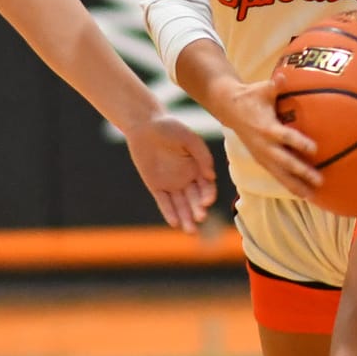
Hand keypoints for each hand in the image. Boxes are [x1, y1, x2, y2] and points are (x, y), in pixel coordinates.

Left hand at [124, 115, 218, 233]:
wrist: (145, 125)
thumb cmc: (170, 128)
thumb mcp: (189, 138)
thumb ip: (202, 156)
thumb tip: (211, 176)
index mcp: (198, 168)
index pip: (207, 187)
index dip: (208, 195)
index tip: (206, 201)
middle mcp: (187, 178)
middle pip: (195, 199)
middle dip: (198, 209)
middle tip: (200, 218)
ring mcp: (171, 183)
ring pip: (181, 205)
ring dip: (186, 217)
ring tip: (190, 230)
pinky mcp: (156, 186)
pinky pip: (164, 202)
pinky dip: (169, 212)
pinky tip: (174, 222)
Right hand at [225, 76, 321, 201]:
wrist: (229, 108)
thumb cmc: (251, 96)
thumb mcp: (261, 88)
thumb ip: (275, 85)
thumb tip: (284, 76)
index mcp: (266, 127)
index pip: (284, 137)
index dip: (299, 143)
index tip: (315, 149)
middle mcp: (264, 145)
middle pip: (284, 162)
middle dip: (301, 172)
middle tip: (319, 180)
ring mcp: (262, 155)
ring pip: (280, 174)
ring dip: (296, 185)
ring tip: (312, 196)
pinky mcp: (261, 160)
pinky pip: (276, 176)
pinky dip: (289, 185)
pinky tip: (304, 194)